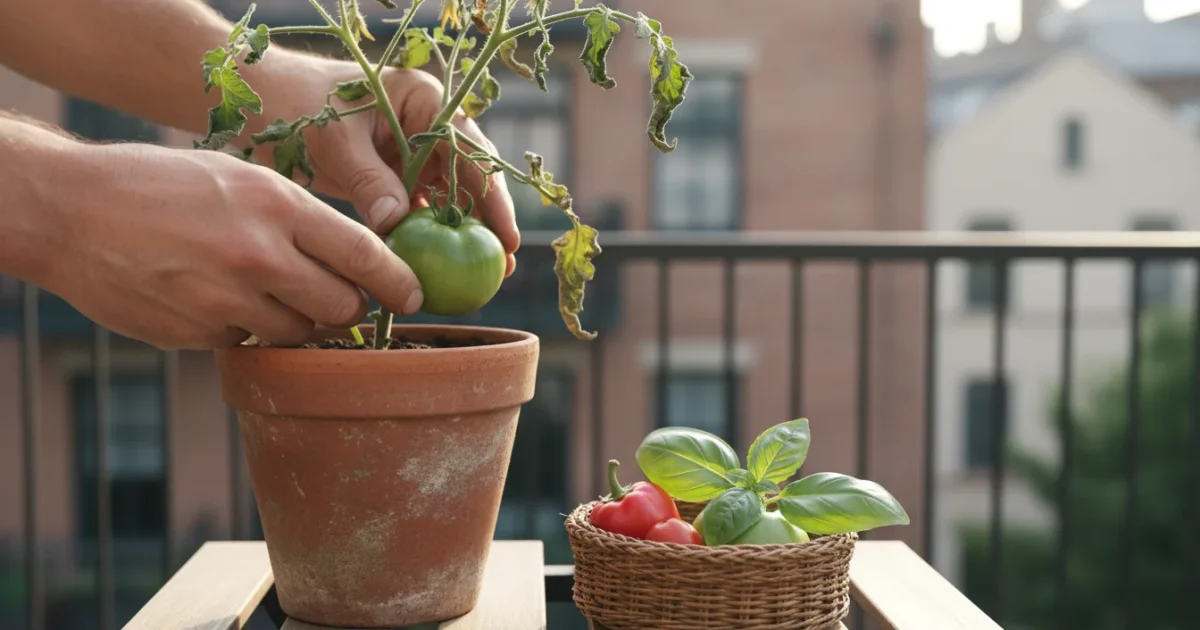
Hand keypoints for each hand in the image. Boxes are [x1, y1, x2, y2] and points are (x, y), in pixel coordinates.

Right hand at [39, 142, 423, 349]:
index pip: (365, 255)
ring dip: (297, 320)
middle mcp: (260, 256)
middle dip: (350, 307)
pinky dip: (246, 330)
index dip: (399, 282)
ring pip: (299, 333)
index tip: (415, 296)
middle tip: (339, 296)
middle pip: (342, 306)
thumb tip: (353, 261)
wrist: (71, 210)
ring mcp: (227, 301)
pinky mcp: (198, 335)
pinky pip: (249, 344)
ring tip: (264, 289)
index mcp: (278, 206)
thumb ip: (297, 219)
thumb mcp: (240, 179)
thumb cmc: (161, 185)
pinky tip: (217, 298)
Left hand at [293, 65, 519, 276]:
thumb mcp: (335, 138)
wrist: (270, 102)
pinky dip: (431, 236)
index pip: (470, 152)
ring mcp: (418, 152)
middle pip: (471, 178)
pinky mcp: (399, 176)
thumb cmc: (301, 104)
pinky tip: (440, 267)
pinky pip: (423, 209)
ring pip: (451, 197)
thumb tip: (396, 222)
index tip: (504, 236)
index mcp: (427, 101)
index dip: (492, 196)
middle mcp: (431, 126)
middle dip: (489, 221)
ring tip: (483, 275)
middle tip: (503, 264)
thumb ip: (367, 178)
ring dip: (464, 233)